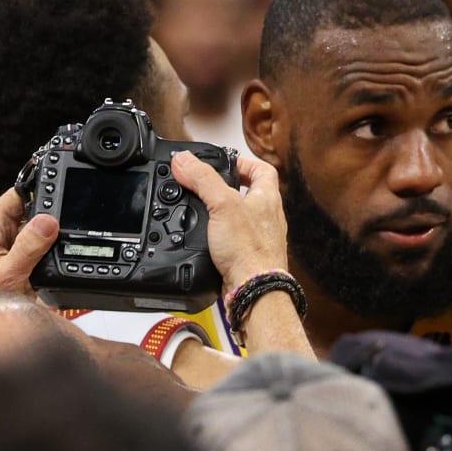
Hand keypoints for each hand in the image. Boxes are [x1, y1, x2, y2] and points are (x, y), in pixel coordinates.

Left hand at [0, 188, 59, 300]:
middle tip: (63, 231)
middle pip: (27, 213)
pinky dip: (36, 255)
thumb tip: (49, 221)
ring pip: (28, 233)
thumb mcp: (9, 272)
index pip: (17, 194)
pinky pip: (25, 251)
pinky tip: (42, 267)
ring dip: (42, 240)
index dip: (38, 190)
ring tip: (48, 256)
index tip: (62, 194)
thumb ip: (29, 246)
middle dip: (45, 219)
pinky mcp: (2, 262)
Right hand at [171, 152, 288, 290]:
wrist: (253, 290)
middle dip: (229, 186)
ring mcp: (260, 239)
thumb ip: (202, 179)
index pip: (262, 169)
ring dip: (224, 211)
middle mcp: (268, 218)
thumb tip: (183, 160)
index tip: (224, 162)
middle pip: (251, 192)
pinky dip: (222, 235)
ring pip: (243, 217)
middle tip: (209, 185)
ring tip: (204, 208)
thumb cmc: (249, 251)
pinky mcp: (249, 257)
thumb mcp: (222, 205)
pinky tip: (208, 238)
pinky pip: (236, 239)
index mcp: (268, 198)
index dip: (243, 161)